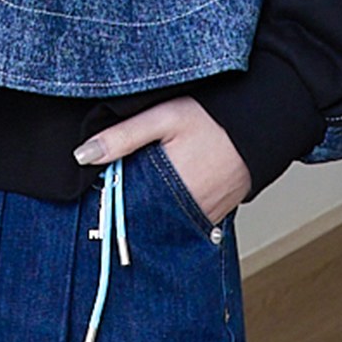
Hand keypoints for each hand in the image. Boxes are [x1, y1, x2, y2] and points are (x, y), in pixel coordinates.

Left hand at [73, 96, 251, 224]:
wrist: (258, 124)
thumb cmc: (211, 118)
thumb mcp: (162, 117)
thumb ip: (122, 137)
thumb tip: (83, 156)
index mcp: (166, 187)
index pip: (123, 208)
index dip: (106, 199)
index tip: (93, 191)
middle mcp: (184, 211)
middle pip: (141, 220)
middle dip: (125, 208)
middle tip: (111, 191)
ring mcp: (201, 218)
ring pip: (161, 224)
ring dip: (147, 211)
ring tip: (140, 189)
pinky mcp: (214, 218)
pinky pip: (183, 223)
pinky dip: (169, 213)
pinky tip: (163, 195)